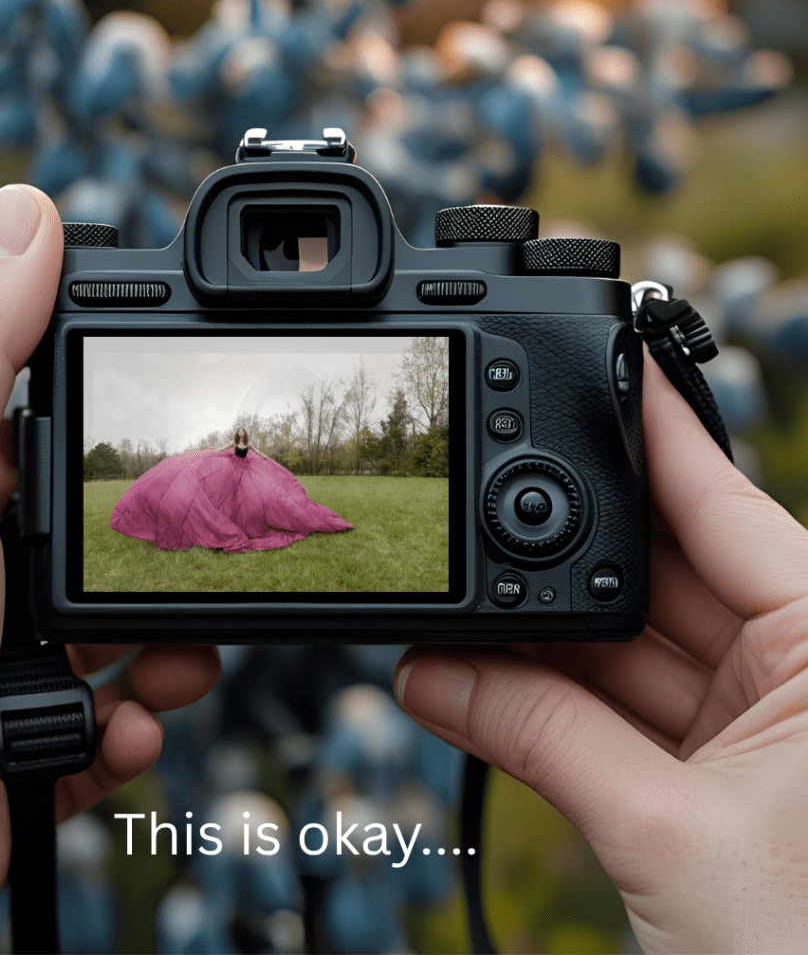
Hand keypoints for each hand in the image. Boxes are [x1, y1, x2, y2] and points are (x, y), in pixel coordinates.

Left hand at [0, 186, 219, 953]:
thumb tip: (24, 218)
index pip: (67, 420)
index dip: (131, 415)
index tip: (192, 421)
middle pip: (123, 527)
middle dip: (172, 551)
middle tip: (205, 559)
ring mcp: (25, 648)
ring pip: (142, 624)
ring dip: (172, 648)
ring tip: (164, 668)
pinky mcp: (51, 725)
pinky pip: (129, 710)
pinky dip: (142, 721)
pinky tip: (123, 728)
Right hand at [395, 353, 807, 952]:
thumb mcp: (670, 836)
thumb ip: (543, 737)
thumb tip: (433, 672)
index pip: (728, 507)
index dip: (655, 437)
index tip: (597, 369)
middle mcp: (800, 672)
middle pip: (655, 580)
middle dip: (556, 564)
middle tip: (473, 521)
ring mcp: (751, 727)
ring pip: (620, 654)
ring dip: (528, 650)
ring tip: (441, 626)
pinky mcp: (708, 777)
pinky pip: (608, 716)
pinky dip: (537, 707)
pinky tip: (462, 684)